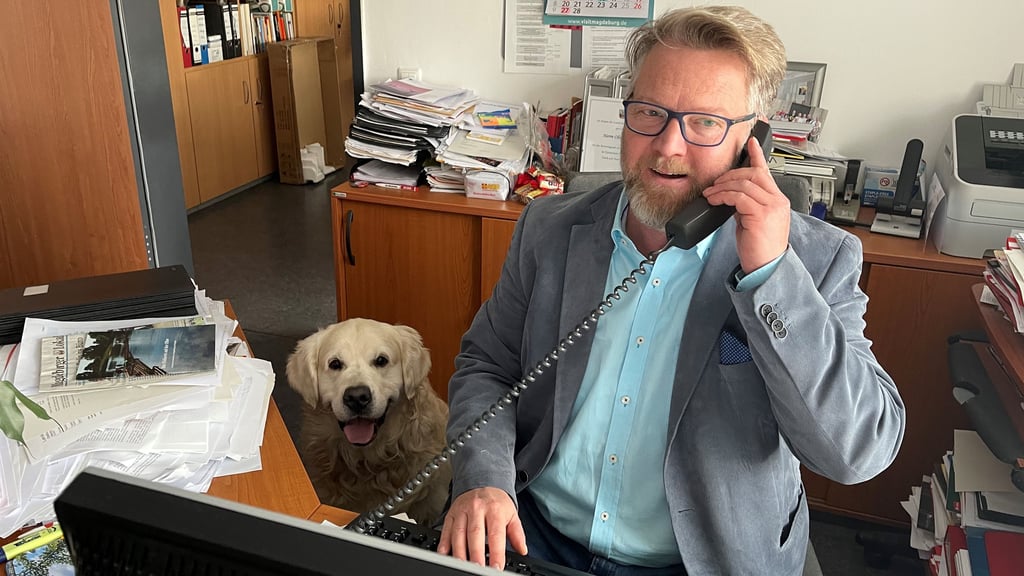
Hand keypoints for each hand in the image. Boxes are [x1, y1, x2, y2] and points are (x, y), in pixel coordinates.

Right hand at [437, 487, 527, 568]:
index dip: (496, 552)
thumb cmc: (496, 503)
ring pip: (458, 534)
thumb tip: (522, 550)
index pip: (496, 534)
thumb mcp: (511, 514)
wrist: (482, 482)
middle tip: (478, 568)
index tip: (496, 567)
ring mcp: (462, 511)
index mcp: (495, 509)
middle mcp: (477, 509)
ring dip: (459, 552)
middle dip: (476, 554)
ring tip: (462, 565)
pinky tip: (445, 553)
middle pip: (475, 534)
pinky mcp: (451, 514)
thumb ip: (517, 534)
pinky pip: (446, 530)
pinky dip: (444, 543)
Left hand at [703, 136, 790, 273]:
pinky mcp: (761, 215)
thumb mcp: (753, 222)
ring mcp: (771, 207)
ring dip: (722, 187)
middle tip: (715, 183)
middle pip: (753, 174)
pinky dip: (723, 196)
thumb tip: (732, 197)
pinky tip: (714, 200)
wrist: (767, 268)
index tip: (750, 142)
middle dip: (730, 175)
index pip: (767, 171)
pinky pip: (739, 197)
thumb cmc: (760, 249)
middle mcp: (777, 201)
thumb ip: (747, 206)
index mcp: (777, 201)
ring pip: (744, 184)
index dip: (757, 155)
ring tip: (710, 194)